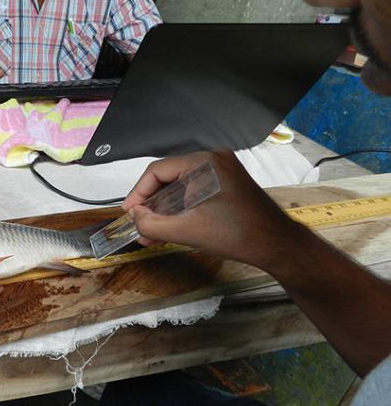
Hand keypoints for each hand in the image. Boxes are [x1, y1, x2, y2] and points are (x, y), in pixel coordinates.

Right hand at [122, 150, 306, 270]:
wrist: (276, 245)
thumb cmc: (236, 234)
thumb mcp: (186, 231)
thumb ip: (151, 224)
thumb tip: (134, 217)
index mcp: (204, 162)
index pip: (158, 171)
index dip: (138, 193)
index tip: (129, 214)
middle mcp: (213, 160)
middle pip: (169, 178)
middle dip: (152, 205)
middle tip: (139, 226)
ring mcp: (222, 172)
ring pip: (181, 188)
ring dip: (165, 210)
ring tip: (152, 233)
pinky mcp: (227, 185)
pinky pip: (195, 193)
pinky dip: (181, 209)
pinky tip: (171, 228)